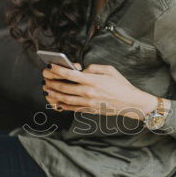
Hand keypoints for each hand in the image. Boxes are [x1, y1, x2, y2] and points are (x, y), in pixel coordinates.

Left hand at [42, 62, 157, 119]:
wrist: (131, 103)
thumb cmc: (121, 85)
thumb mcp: (109, 70)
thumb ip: (93, 68)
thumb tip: (81, 69)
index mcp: (93, 80)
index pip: (69, 74)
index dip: (57, 70)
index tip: (49, 66)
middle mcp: (88, 92)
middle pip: (64, 87)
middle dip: (51, 81)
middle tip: (44, 77)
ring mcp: (88, 102)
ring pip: (65, 98)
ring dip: (53, 93)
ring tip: (46, 89)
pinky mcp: (89, 110)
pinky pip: (71, 108)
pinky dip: (61, 105)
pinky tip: (55, 101)